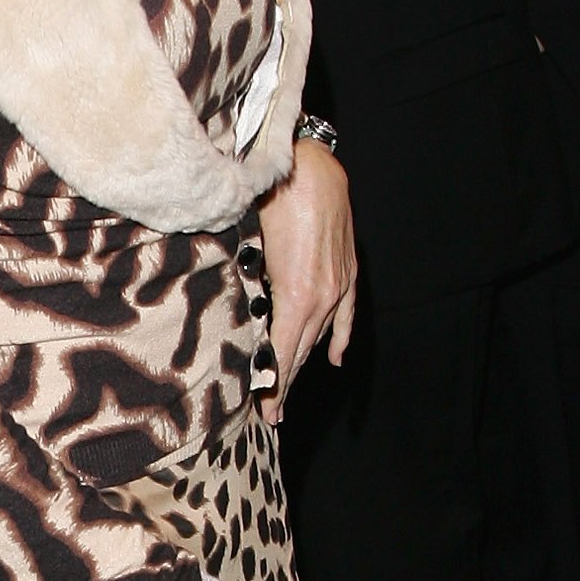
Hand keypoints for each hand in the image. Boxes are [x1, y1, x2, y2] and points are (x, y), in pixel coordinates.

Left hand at [255, 139, 356, 417]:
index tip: (263, 411)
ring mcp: (338, 285)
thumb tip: (231, 319)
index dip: (272, 385)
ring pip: (319, 337)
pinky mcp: (347, 271)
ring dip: (304, 365)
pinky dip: (338, 339)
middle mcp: (322, 297)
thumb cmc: (268, 201)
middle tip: (271, 416)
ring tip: (289, 394)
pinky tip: (334, 360)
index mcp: (295, 296)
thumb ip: (246, 289)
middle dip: (285, 385)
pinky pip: (345, 315)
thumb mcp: (247, 250)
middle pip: (300, 352)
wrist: (307, 165)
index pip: (282, 354)